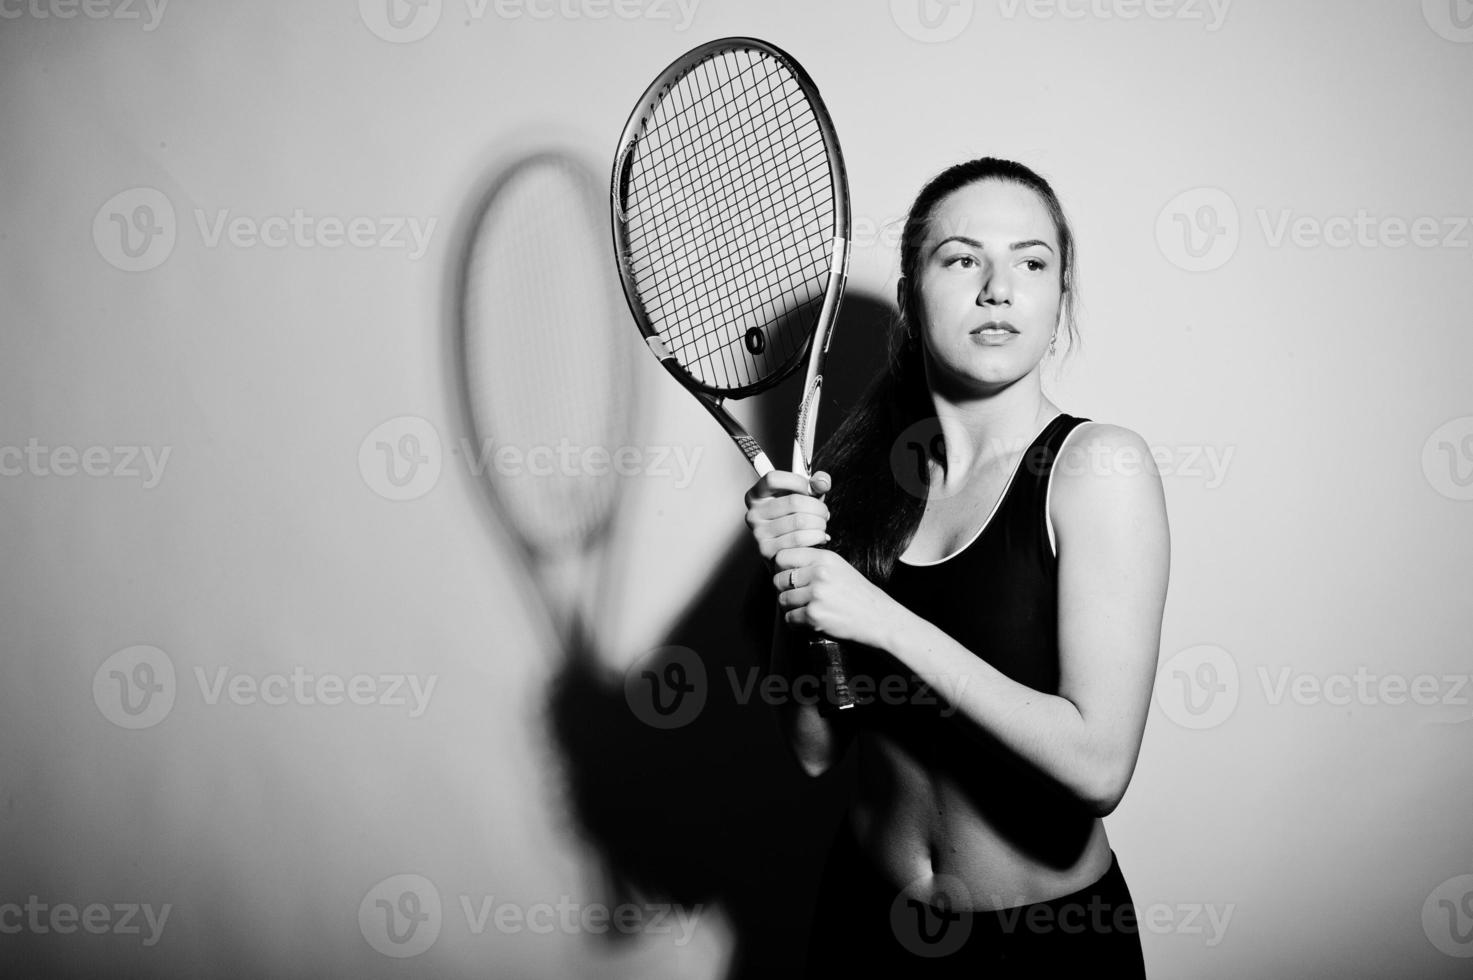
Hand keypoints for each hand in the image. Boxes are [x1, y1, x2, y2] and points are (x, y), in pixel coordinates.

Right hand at [743, 469, 831, 571]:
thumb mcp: (801, 497)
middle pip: (793, 501)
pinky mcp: (767, 551)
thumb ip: (814, 484)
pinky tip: (818, 536)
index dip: (797, 481)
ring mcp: (759, 533)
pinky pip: (800, 539)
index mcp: (756, 496)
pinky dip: (817, 537)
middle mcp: (753, 514)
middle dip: (818, 507)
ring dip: (820, 523)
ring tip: (821, 525)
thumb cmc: (793, 520)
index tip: (809, 489)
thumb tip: (821, 482)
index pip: (773, 479)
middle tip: (824, 512)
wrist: (786, 552)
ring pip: (800, 521)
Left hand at [772, 546, 905, 652]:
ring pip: (782, 600)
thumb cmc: (858, 595)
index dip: (781, 568)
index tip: (789, 577)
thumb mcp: (838, 567)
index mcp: (824, 557)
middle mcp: (819, 573)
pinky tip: (810, 621)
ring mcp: (816, 595)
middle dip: (784, 590)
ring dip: (791, 608)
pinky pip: (789, 619)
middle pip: (778, 579)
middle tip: (799, 597)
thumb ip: (813, 562)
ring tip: (807, 609)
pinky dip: (796, 623)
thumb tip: (781, 564)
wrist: (879, 619)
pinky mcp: (814, 616)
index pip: (782, 556)